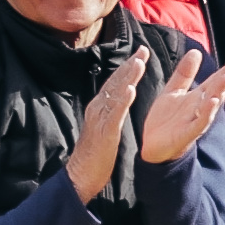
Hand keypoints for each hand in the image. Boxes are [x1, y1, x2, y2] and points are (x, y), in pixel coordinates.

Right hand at [62, 56, 147, 204]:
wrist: (81, 174)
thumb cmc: (95, 153)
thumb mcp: (104, 127)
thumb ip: (110, 112)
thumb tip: (119, 98)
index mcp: (99, 107)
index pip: (114, 82)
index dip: (127, 67)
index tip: (140, 53)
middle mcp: (98, 108)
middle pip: (114, 82)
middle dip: (129, 65)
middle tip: (143, 49)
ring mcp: (100, 119)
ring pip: (114, 93)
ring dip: (127, 77)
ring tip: (138, 62)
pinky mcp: (104, 132)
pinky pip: (114, 114)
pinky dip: (122, 101)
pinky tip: (130, 90)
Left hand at [130, 44, 224, 174]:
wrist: (151, 147)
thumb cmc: (165, 120)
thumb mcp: (173, 91)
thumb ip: (184, 73)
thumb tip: (195, 51)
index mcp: (196, 98)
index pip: (214, 81)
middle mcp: (199, 108)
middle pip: (215, 91)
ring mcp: (195, 121)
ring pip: (211, 105)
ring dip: (219, 92)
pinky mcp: (187, 134)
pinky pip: (200, 122)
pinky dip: (207, 112)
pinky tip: (212, 101)